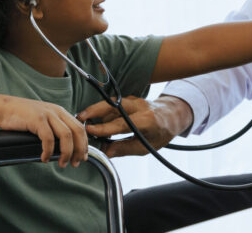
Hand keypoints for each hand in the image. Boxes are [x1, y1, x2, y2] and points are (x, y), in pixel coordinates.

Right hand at [0, 96, 88, 167]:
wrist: (4, 108)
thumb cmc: (22, 117)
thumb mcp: (43, 120)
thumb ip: (54, 129)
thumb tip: (63, 150)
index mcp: (60, 112)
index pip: (80, 128)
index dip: (84, 144)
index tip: (83, 157)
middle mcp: (56, 111)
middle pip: (77, 132)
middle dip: (79, 150)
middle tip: (75, 163)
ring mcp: (47, 114)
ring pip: (66, 136)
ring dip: (66, 153)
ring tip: (62, 164)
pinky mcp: (37, 119)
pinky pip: (48, 138)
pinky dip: (49, 151)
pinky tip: (45, 158)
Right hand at [76, 95, 192, 157]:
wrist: (171, 117)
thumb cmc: (159, 134)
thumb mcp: (145, 147)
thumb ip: (125, 149)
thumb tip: (106, 152)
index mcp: (146, 120)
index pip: (121, 124)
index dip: (104, 128)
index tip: (89, 131)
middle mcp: (139, 106)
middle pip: (114, 106)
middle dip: (95, 110)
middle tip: (80, 118)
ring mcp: (134, 101)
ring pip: (111, 104)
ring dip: (96, 110)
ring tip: (82, 118)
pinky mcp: (129, 100)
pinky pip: (113, 105)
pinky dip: (102, 110)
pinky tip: (92, 118)